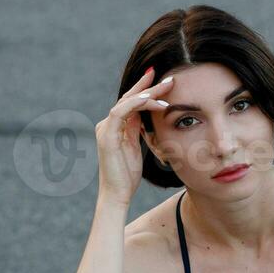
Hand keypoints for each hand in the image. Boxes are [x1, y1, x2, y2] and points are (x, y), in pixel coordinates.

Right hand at [95, 68, 173, 205]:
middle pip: (129, 98)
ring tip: (166, 89)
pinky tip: (152, 101)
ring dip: (148, 94)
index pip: (130, 102)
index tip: (160, 79)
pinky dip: (137, 104)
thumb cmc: (127, 176)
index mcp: (114, 127)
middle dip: (149, 86)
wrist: (117, 194)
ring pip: (127, 101)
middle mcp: (107, 124)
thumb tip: (145, 116)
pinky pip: (121, 111)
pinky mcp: (107, 135)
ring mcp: (105, 128)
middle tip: (168, 78)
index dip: (144, 89)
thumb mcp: (135, 148)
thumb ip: (136, 130)